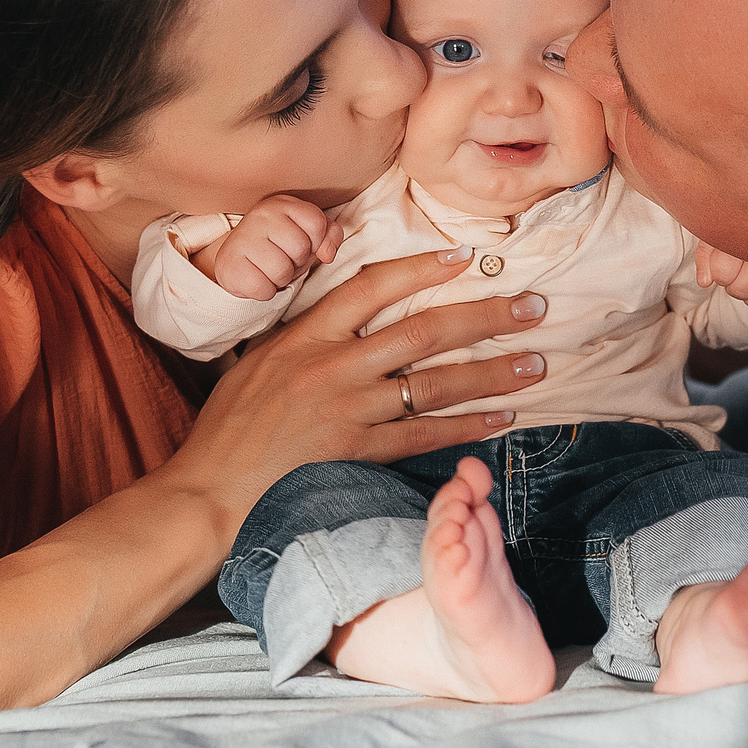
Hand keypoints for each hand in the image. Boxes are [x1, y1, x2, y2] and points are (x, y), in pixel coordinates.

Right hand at [168, 248, 553, 515]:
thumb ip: (304, 335)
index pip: (373, 285)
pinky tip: (503, 417)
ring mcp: (349, 411)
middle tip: (533, 306)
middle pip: (423, 330)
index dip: (423, 267)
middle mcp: (332, 366)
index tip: (466, 255)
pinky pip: (426, 435)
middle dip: (485, 316)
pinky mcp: (359, 454)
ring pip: (436, 383)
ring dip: (492, 372)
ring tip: (535, 362)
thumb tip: (346, 311)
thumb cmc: (229, 428)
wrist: (211, 491)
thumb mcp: (258, 361)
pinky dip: (468, 426)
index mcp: (304, 335)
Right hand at [197, 194, 341, 300]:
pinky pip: (263, 288)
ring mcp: (243, 237)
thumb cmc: (279, 248)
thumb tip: (327, 254)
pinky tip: (257, 278)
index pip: (316, 223)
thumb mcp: (309, 236)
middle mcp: (261, 215)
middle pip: (300, 248)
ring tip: (270, 270)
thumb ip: (329, 235)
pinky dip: (265, 291)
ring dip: (281, 279)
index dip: (316, 242)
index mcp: (283, 204)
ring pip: (282, 270)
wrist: (238, 263)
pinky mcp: (229, 263)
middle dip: (297, 262)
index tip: (301, 245)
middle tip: (283, 259)